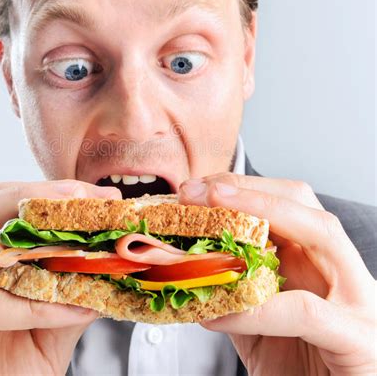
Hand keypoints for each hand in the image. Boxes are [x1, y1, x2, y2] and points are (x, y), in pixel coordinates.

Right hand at [0, 180, 121, 374]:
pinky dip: (22, 304)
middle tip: (86, 196)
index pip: (12, 212)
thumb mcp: (43, 343)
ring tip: (68, 217)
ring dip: (20, 211)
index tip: (102, 197)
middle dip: (40, 192)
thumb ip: (67, 310)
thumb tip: (105, 280)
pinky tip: (62, 307)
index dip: (55, 197)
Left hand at [179, 174, 375, 375]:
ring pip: (321, 233)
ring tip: (212, 215)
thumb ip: (232, 288)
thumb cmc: (295, 366)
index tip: (192, 189)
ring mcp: (358, 300)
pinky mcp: (361, 339)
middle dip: (246, 189)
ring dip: (262, 213)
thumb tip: (187, 263)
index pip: (284, 202)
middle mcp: (340, 270)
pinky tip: (218, 314)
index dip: (238, 188)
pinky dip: (258, 308)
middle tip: (194, 191)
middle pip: (302, 203)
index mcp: (315, 260)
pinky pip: (306, 311)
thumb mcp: (255, 319)